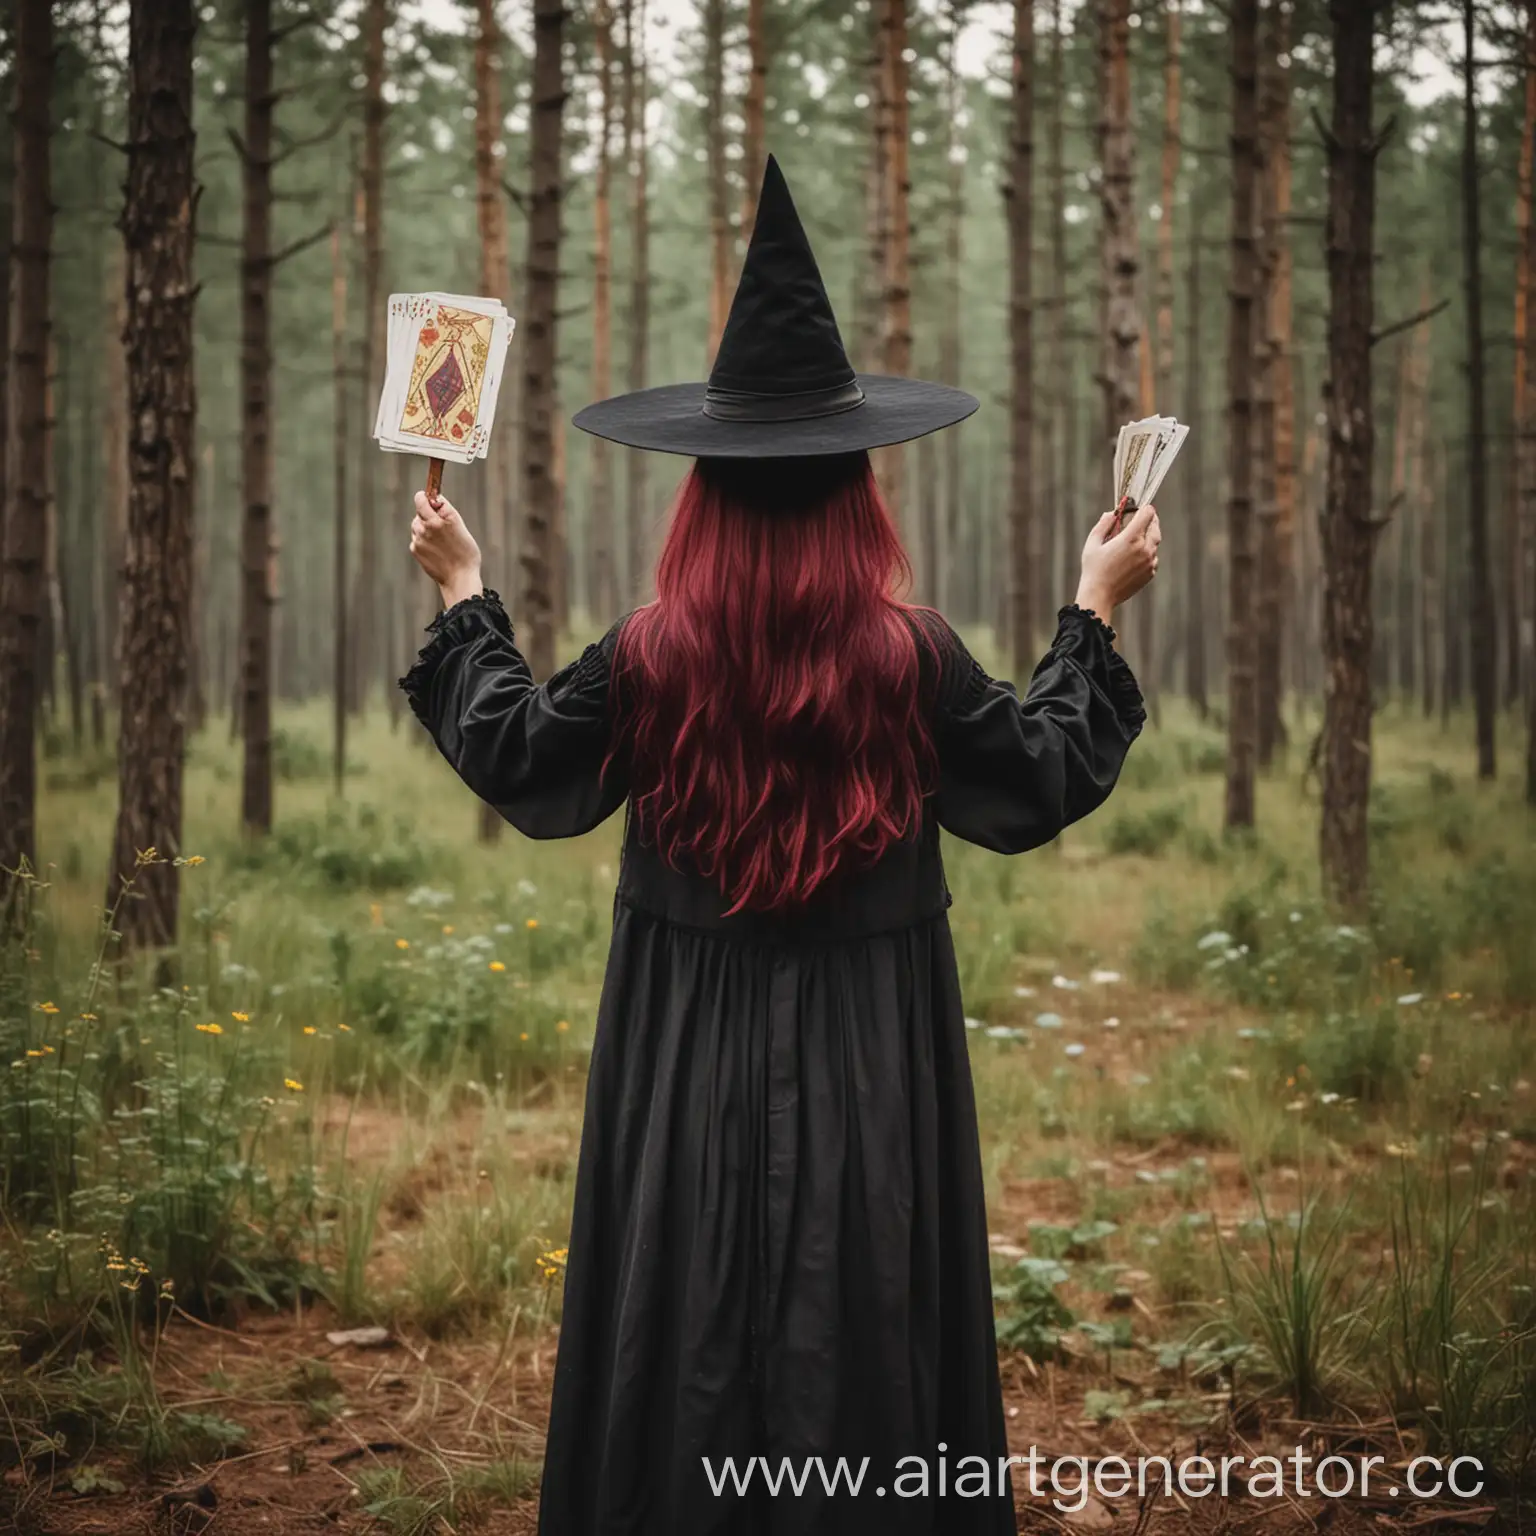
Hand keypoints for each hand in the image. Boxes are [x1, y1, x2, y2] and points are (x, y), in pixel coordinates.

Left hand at [410, 490, 482, 606]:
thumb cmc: (466, 553)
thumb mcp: (460, 527)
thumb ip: (445, 511)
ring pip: (416, 525)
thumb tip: (434, 499)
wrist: (460, 578)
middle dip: (426, 513)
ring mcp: (420, 538)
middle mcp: (429, 526)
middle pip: (419, 510)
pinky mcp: (415, 549)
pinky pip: (416, 539)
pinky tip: (436, 550)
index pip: (423, 499)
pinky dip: (423, 541)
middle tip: (439, 524)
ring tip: (440, 541)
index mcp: (443, 518)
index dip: (425, 497)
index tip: (429, 499)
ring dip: (424, 527)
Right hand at [1075, 501, 1161, 625]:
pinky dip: (1147, 553)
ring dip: (1148, 537)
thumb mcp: (1093, 543)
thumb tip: (1112, 513)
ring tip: (1134, 540)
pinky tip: (1133, 557)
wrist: (1100, 596)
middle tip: (1141, 519)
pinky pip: (1153, 557)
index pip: (1148, 513)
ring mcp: (1149, 562)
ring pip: (1155, 542)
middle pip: (1155, 526)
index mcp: (1131, 538)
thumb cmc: (1093, 569)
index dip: (1143, 508)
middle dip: (1149, 520)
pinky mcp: (1150, 573)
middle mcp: (1144, 548)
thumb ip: (1104, 524)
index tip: (1138, 509)